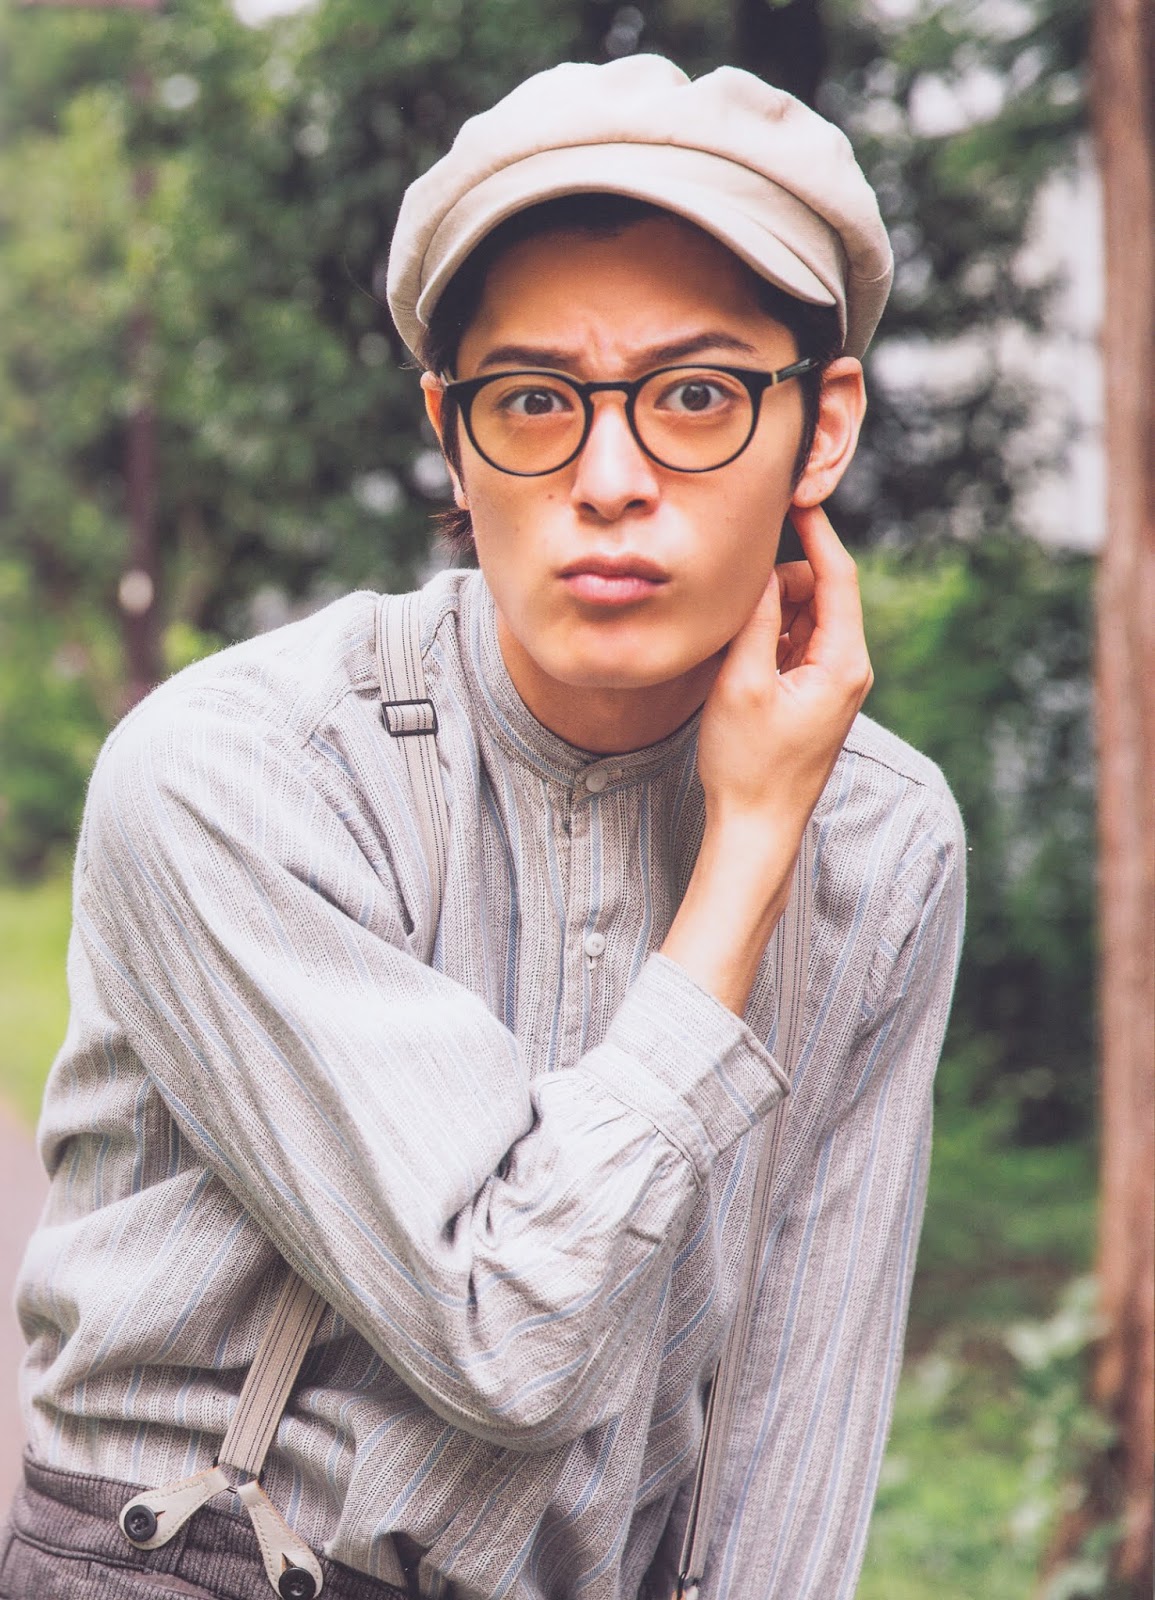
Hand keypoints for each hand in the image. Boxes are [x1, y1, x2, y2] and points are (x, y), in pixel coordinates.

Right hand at [662, 504, 871, 1014]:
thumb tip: (764, 568)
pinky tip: (740, 662)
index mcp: (844, 662)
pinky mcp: (813, 697)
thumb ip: (758, 619)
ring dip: (771, 614)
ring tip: (734, 643)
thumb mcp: (742, 683)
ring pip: (804, 618)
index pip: (838, 575)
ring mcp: (832, 684)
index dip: (816, 531)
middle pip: (820, 592)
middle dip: (781, 582)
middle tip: (736, 597)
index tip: (792, 494)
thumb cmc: (748, 765)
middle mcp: (849, 669)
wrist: (756, 829)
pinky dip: (769, 639)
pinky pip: (794, 646)